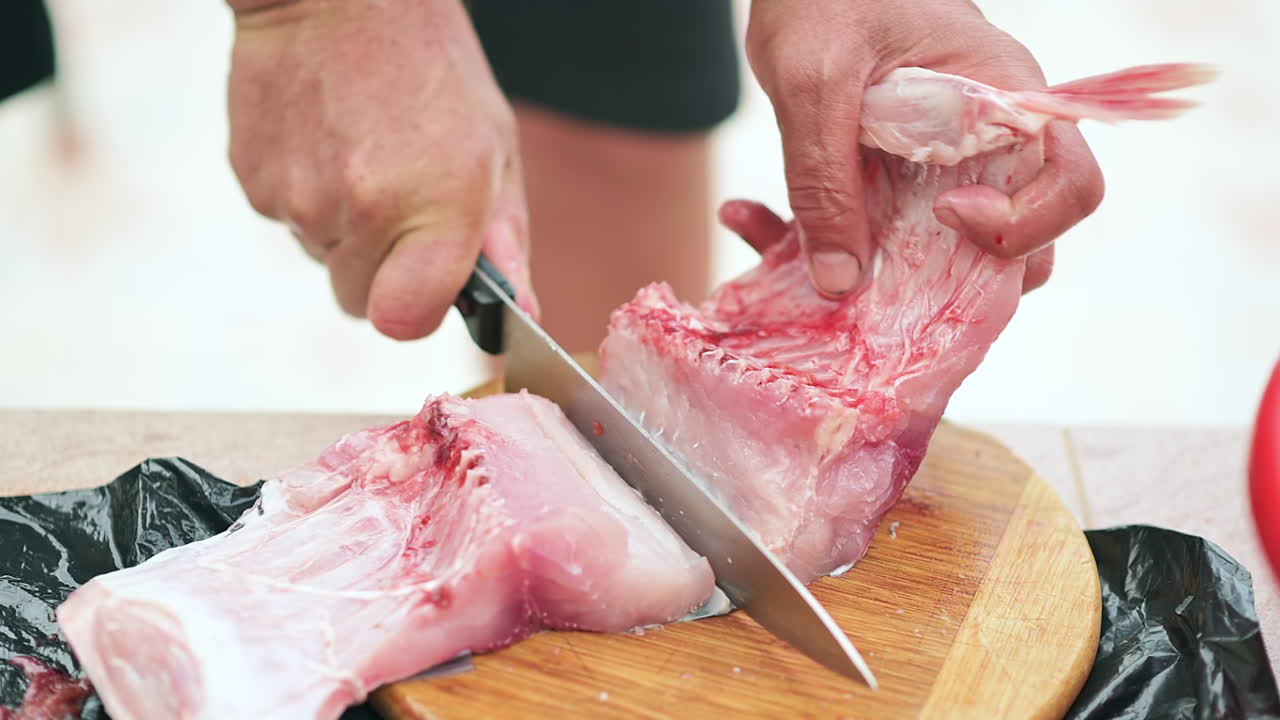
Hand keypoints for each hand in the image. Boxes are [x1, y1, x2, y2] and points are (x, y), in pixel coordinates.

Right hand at [226, 0, 537, 340]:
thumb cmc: (431, 69)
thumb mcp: (494, 148)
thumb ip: (505, 240)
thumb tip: (522, 311)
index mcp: (436, 209)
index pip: (408, 322)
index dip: (419, 309)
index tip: (428, 281)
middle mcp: (363, 212)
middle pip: (360, 302)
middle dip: (382, 270)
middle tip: (398, 199)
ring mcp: (298, 199)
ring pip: (324, 260)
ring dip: (344, 230)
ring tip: (362, 155)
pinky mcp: (252, 181)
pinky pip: (287, 222)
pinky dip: (306, 197)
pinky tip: (327, 141)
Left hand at [744, 0, 1103, 294]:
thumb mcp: (814, 83)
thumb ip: (824, 181)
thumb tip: (841, 284)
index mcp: (1005, 99)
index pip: (1071, 186)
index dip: (1025, 226)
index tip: (949, 215)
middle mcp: (990, 140)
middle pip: (1012, 244)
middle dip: (939, 283)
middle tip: (862, 273)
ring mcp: (943, 164)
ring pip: (936, 254)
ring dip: (863, 272)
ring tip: (779, 247)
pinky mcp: (894, 178)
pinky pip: (877, 234)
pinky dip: (817, 241)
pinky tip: (744, 215)